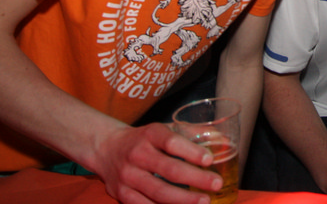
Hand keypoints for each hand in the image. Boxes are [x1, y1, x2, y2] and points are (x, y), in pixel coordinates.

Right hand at [84, 122, 218, 203]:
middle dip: (195, 179)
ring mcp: (128, 176)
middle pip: (169, 170)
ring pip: (158, 192)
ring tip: (204, 201)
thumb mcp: (163, 129)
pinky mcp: (122, 194)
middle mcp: (137, 154)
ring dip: (183, 200)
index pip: (172, 142)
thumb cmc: (143, 139)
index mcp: (150, 134)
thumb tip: (221, 137)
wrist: (105, 148)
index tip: (210, 160)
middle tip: (216, 184)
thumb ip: (190, 133)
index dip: (192, 152)